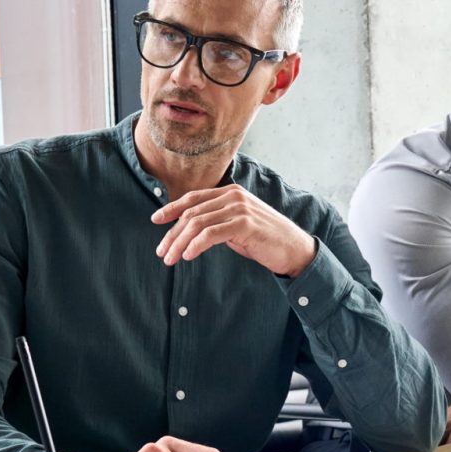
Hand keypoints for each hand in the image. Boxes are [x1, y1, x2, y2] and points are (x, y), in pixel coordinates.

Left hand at [152, 185, 317, 276]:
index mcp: (230, 192)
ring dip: (179, 243)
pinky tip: (188, 256)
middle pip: (192, 213)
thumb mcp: (236, 226)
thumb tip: (190, 232)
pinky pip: (211, 234)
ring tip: (171, 259)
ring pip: (197, 224)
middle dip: (172, 234)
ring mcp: (239, 208)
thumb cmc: (264, 240)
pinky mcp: (245, 224)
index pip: (194, 198)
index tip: (155, 220)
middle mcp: (233, 196)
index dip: (172, 208)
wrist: (294, 249)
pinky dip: (196, 245)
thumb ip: (217, 222)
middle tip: (162, 252)